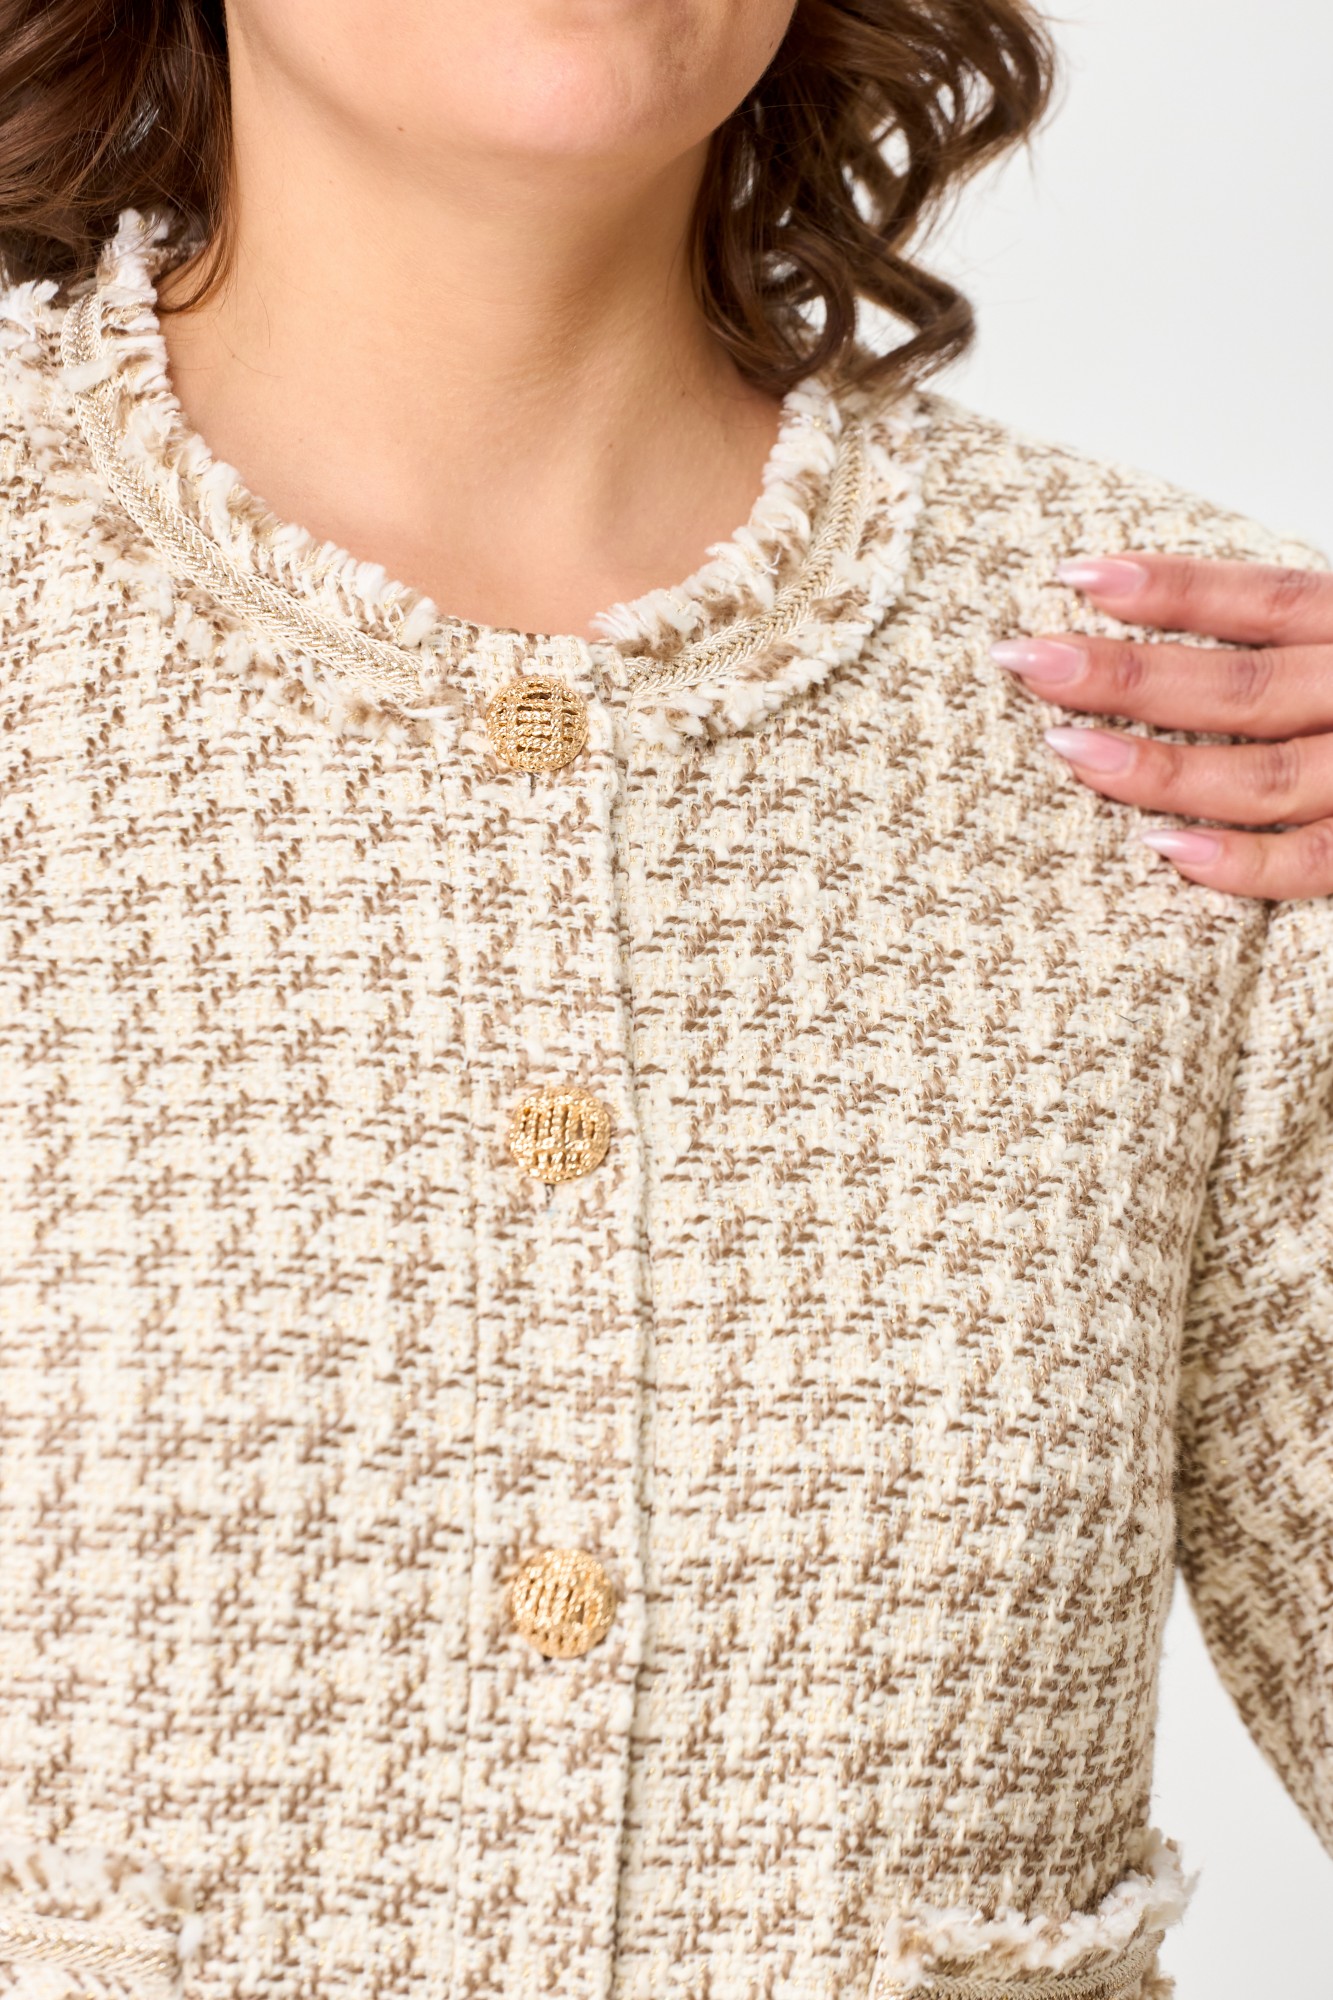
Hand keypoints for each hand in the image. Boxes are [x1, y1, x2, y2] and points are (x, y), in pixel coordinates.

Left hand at [991, 554, 1332, 898]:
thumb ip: (1290, 650)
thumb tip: (1160, 650)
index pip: (1265, 600)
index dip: (1174, 587)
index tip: (1076, 577)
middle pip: (1243, 685)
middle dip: (1129, 677)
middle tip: (1029, 663)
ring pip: (1264, 775)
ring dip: (1161, 769)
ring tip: (1067, 751)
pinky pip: (1312, 860)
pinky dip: (1241, 861)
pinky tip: (1162, 847)